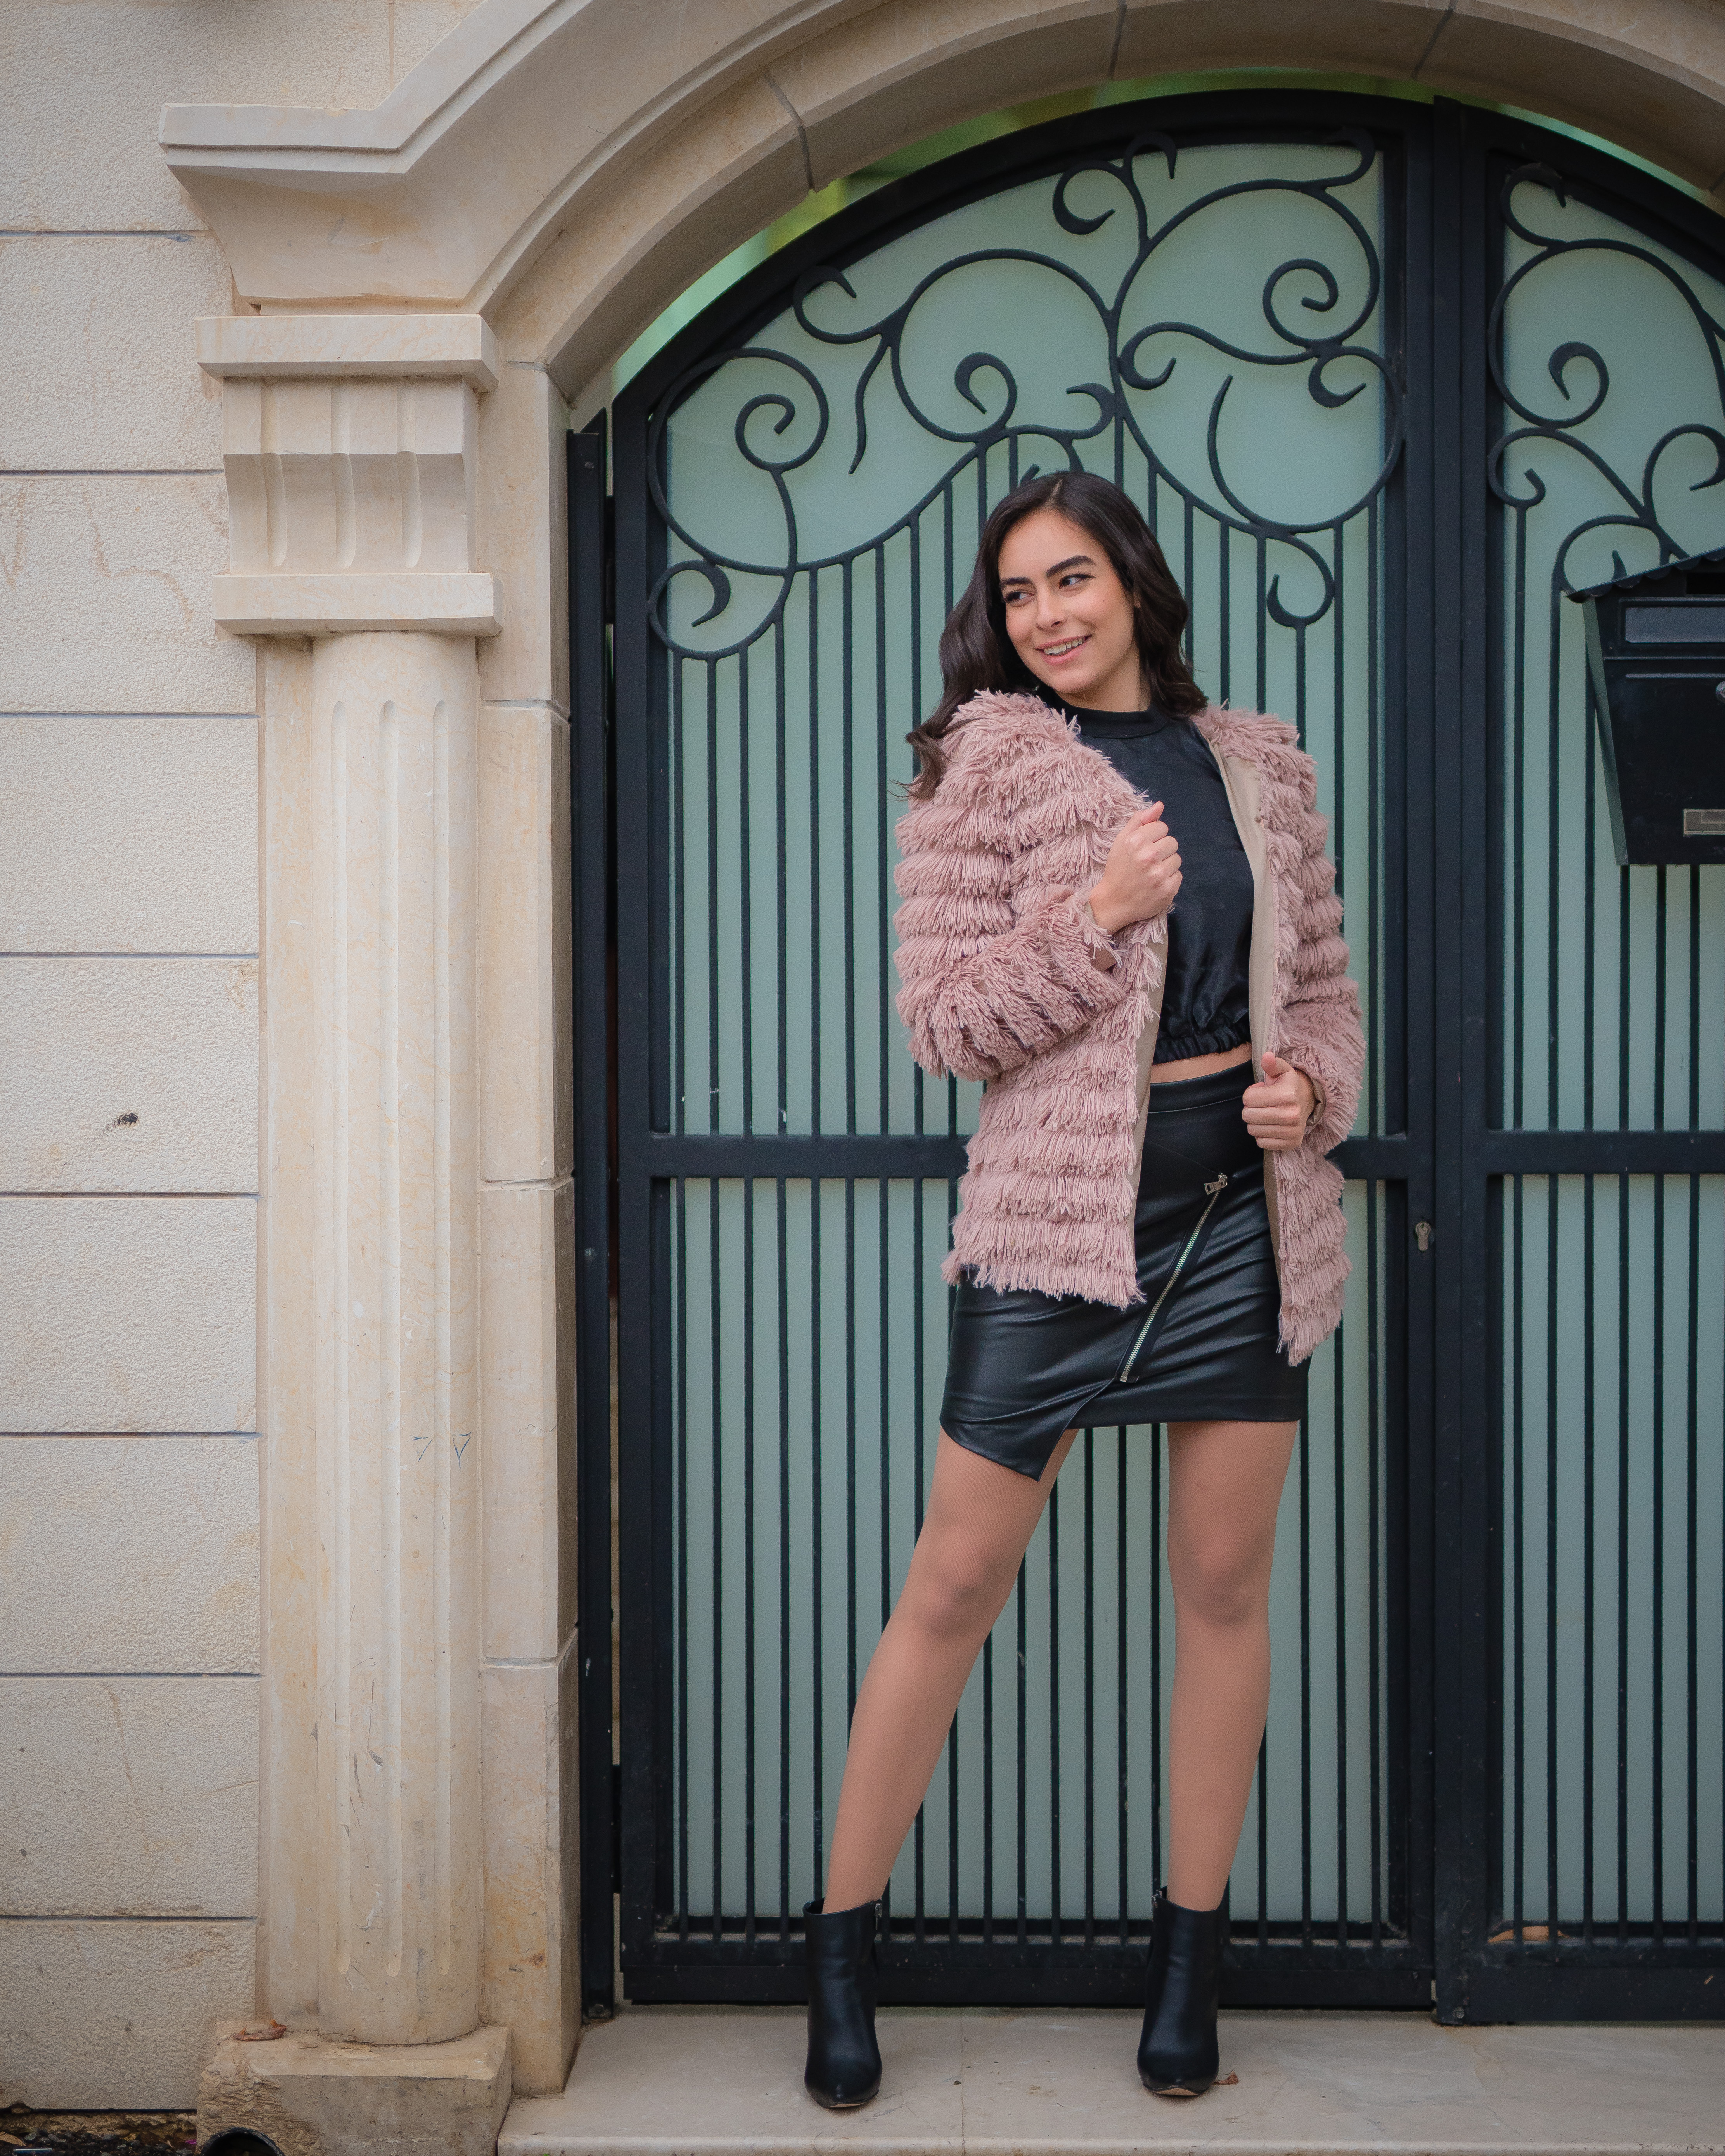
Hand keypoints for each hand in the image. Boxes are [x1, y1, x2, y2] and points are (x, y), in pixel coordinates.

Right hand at [1085, 804, 1180, 933]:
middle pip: (1172, 842)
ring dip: (1166, 865)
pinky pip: (1178, 875)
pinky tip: (1155, 883)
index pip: (1162, 827)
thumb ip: (1140, 820)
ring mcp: (1159, 874)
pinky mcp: (1168, 889)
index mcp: (1136, 841)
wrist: (1113, 902)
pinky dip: (1169, 879)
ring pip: (1177, 859)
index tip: (1143, 848)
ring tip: (1151, 873)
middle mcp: (1149, 856)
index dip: (1153, 837)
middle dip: (1162, 850)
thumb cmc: (1118, 869)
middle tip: (1147, 862)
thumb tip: (1160, 806)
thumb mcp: (1122, 841)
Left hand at [1242, 1051, 1315, 1151]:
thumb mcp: (1281, 1071)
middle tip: (1263, 1105)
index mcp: (1287, 1095)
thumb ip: (1272, 1064)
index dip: (1251, 1094)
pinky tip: (1272, 1126)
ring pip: (1252, 1130)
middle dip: (1251, 1109)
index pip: (1247, 1098)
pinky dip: (1263, 1135)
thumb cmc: (1287, 1086)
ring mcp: (1292, 1131)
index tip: (1262, 1092)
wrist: (1307, 1103)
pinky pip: (1261, 1142)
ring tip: (1268, 1114)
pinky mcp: (1290, 1144)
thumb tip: (1266, 1056)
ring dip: (1256, 1122)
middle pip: (1247, 1116)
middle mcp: (1291, 1115)